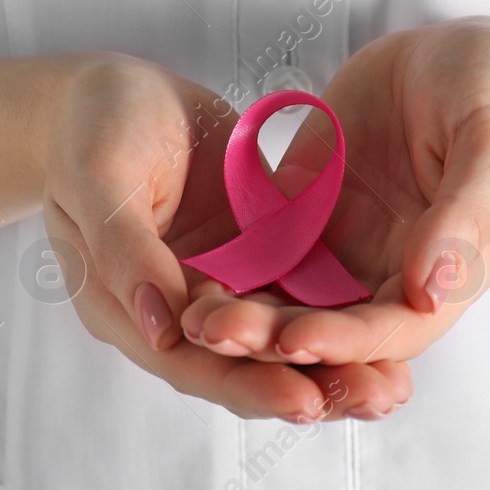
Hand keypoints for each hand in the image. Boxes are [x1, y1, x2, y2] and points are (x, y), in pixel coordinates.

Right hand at [40, 54, 412, 419]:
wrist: (118, 90)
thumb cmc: (92, 124)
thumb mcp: (99, 174)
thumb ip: (124, 248)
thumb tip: (160, 327)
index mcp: (125, 307)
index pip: (189, 363)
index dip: (247, 385)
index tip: (305, 399)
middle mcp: (176, 312)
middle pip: (244, 367)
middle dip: (312, 385)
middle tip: (379, 397)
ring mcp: (220, 285)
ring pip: (280, 339)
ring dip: (337, 362)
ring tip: (397, 385)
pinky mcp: (255, 255)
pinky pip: (301, 292)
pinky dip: (341, 312)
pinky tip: (394, 321)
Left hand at [180, 18, 489, 366]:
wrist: (452, 54)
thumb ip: (468, 212)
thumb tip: (432, 289)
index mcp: (447, 273)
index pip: (393, 331)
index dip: (345, 343)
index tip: (294, 339)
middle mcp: (391, 275)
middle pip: (332, 329)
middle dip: (275, 340)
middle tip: (216, 333)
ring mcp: (346, 249)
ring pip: (291, 302)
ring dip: (246, 318)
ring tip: (193, 318)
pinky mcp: (307, 218)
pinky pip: (265, 255)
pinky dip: (232, 272)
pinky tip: (188, 274)